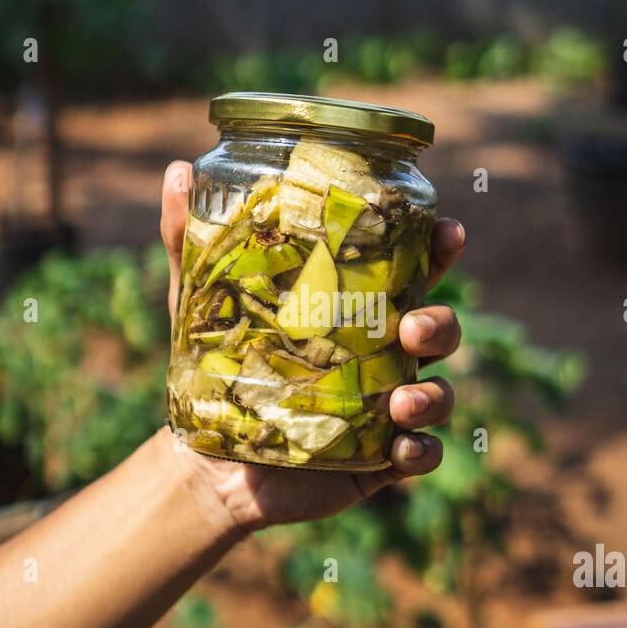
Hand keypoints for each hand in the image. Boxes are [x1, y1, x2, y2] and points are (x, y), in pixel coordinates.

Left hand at [160, 161, 463, 532]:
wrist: (209, 456)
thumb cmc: (217, 367)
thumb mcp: (201, 303)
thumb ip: (191, 242)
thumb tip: (177, 170)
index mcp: (357, 309)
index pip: (414, 269)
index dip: (441, 248)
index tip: (449, 231)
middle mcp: (383, 355)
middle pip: (439, 328)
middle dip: (440, 323)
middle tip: (412, 327)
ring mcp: (387, 407)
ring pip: (440, 392)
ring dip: (433, 394)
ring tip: (401, 401)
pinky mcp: (380, 456)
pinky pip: (422, 454)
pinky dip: (422, 451)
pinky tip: (400, 448)